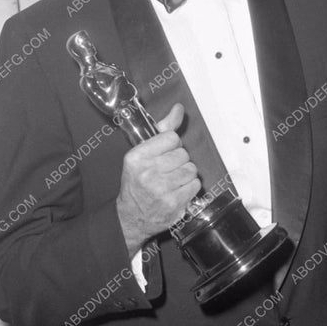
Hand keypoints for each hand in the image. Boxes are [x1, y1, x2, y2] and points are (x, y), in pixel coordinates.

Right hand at [116, 103, 201, 255]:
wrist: (131, 217)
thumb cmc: (138, 182)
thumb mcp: (143, 154)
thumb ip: (162, 130)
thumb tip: (179, 108)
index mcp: (137, 157)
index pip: (171, 138)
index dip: (171, 146)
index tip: (163, 155)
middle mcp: (147, 172)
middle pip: (183, 154)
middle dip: (179, 161)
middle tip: (167, 171)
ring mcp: (160, 189)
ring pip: (191, 169)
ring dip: (185, 175)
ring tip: (172, 181)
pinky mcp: (173, 204)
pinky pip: (195, 185)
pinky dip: (189, 188)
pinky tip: (177, 191)